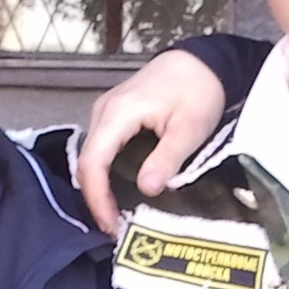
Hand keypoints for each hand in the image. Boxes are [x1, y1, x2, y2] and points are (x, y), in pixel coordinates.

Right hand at [75, 49, 228, 235]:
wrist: (201, 60)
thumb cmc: (198, 90)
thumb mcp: (189, 128)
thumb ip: (166, 159)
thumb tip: (146, 189)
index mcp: (118, 113)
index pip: (93, 163)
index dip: (97, 198)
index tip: (111, 225)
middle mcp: (104, 111)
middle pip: (86, 162)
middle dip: (97, 198)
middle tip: (115, 228)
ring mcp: (106, 112)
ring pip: (92, 157)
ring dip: (100, 187)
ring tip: (118, 215)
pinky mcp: (114, 116)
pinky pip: (102, 149)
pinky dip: (106, 173)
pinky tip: (120, 191)